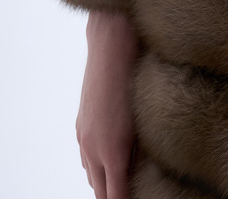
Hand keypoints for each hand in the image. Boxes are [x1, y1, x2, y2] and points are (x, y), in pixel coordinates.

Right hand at [76, 10, 140, 197]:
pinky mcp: (81, 122)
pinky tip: (108, 160)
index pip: (114, 195)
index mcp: (111, 151)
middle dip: (112, 195)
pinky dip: (96, 163)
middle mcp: (93, 148)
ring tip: (120, 183)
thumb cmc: (136, 75)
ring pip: (91, 172)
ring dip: (104, 181)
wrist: (112, 43)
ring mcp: (84, 135)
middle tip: (128, 194)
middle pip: (100, 189)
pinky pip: (86, 155)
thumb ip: (142, 148)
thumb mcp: (146, 117)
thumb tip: (145, 165)